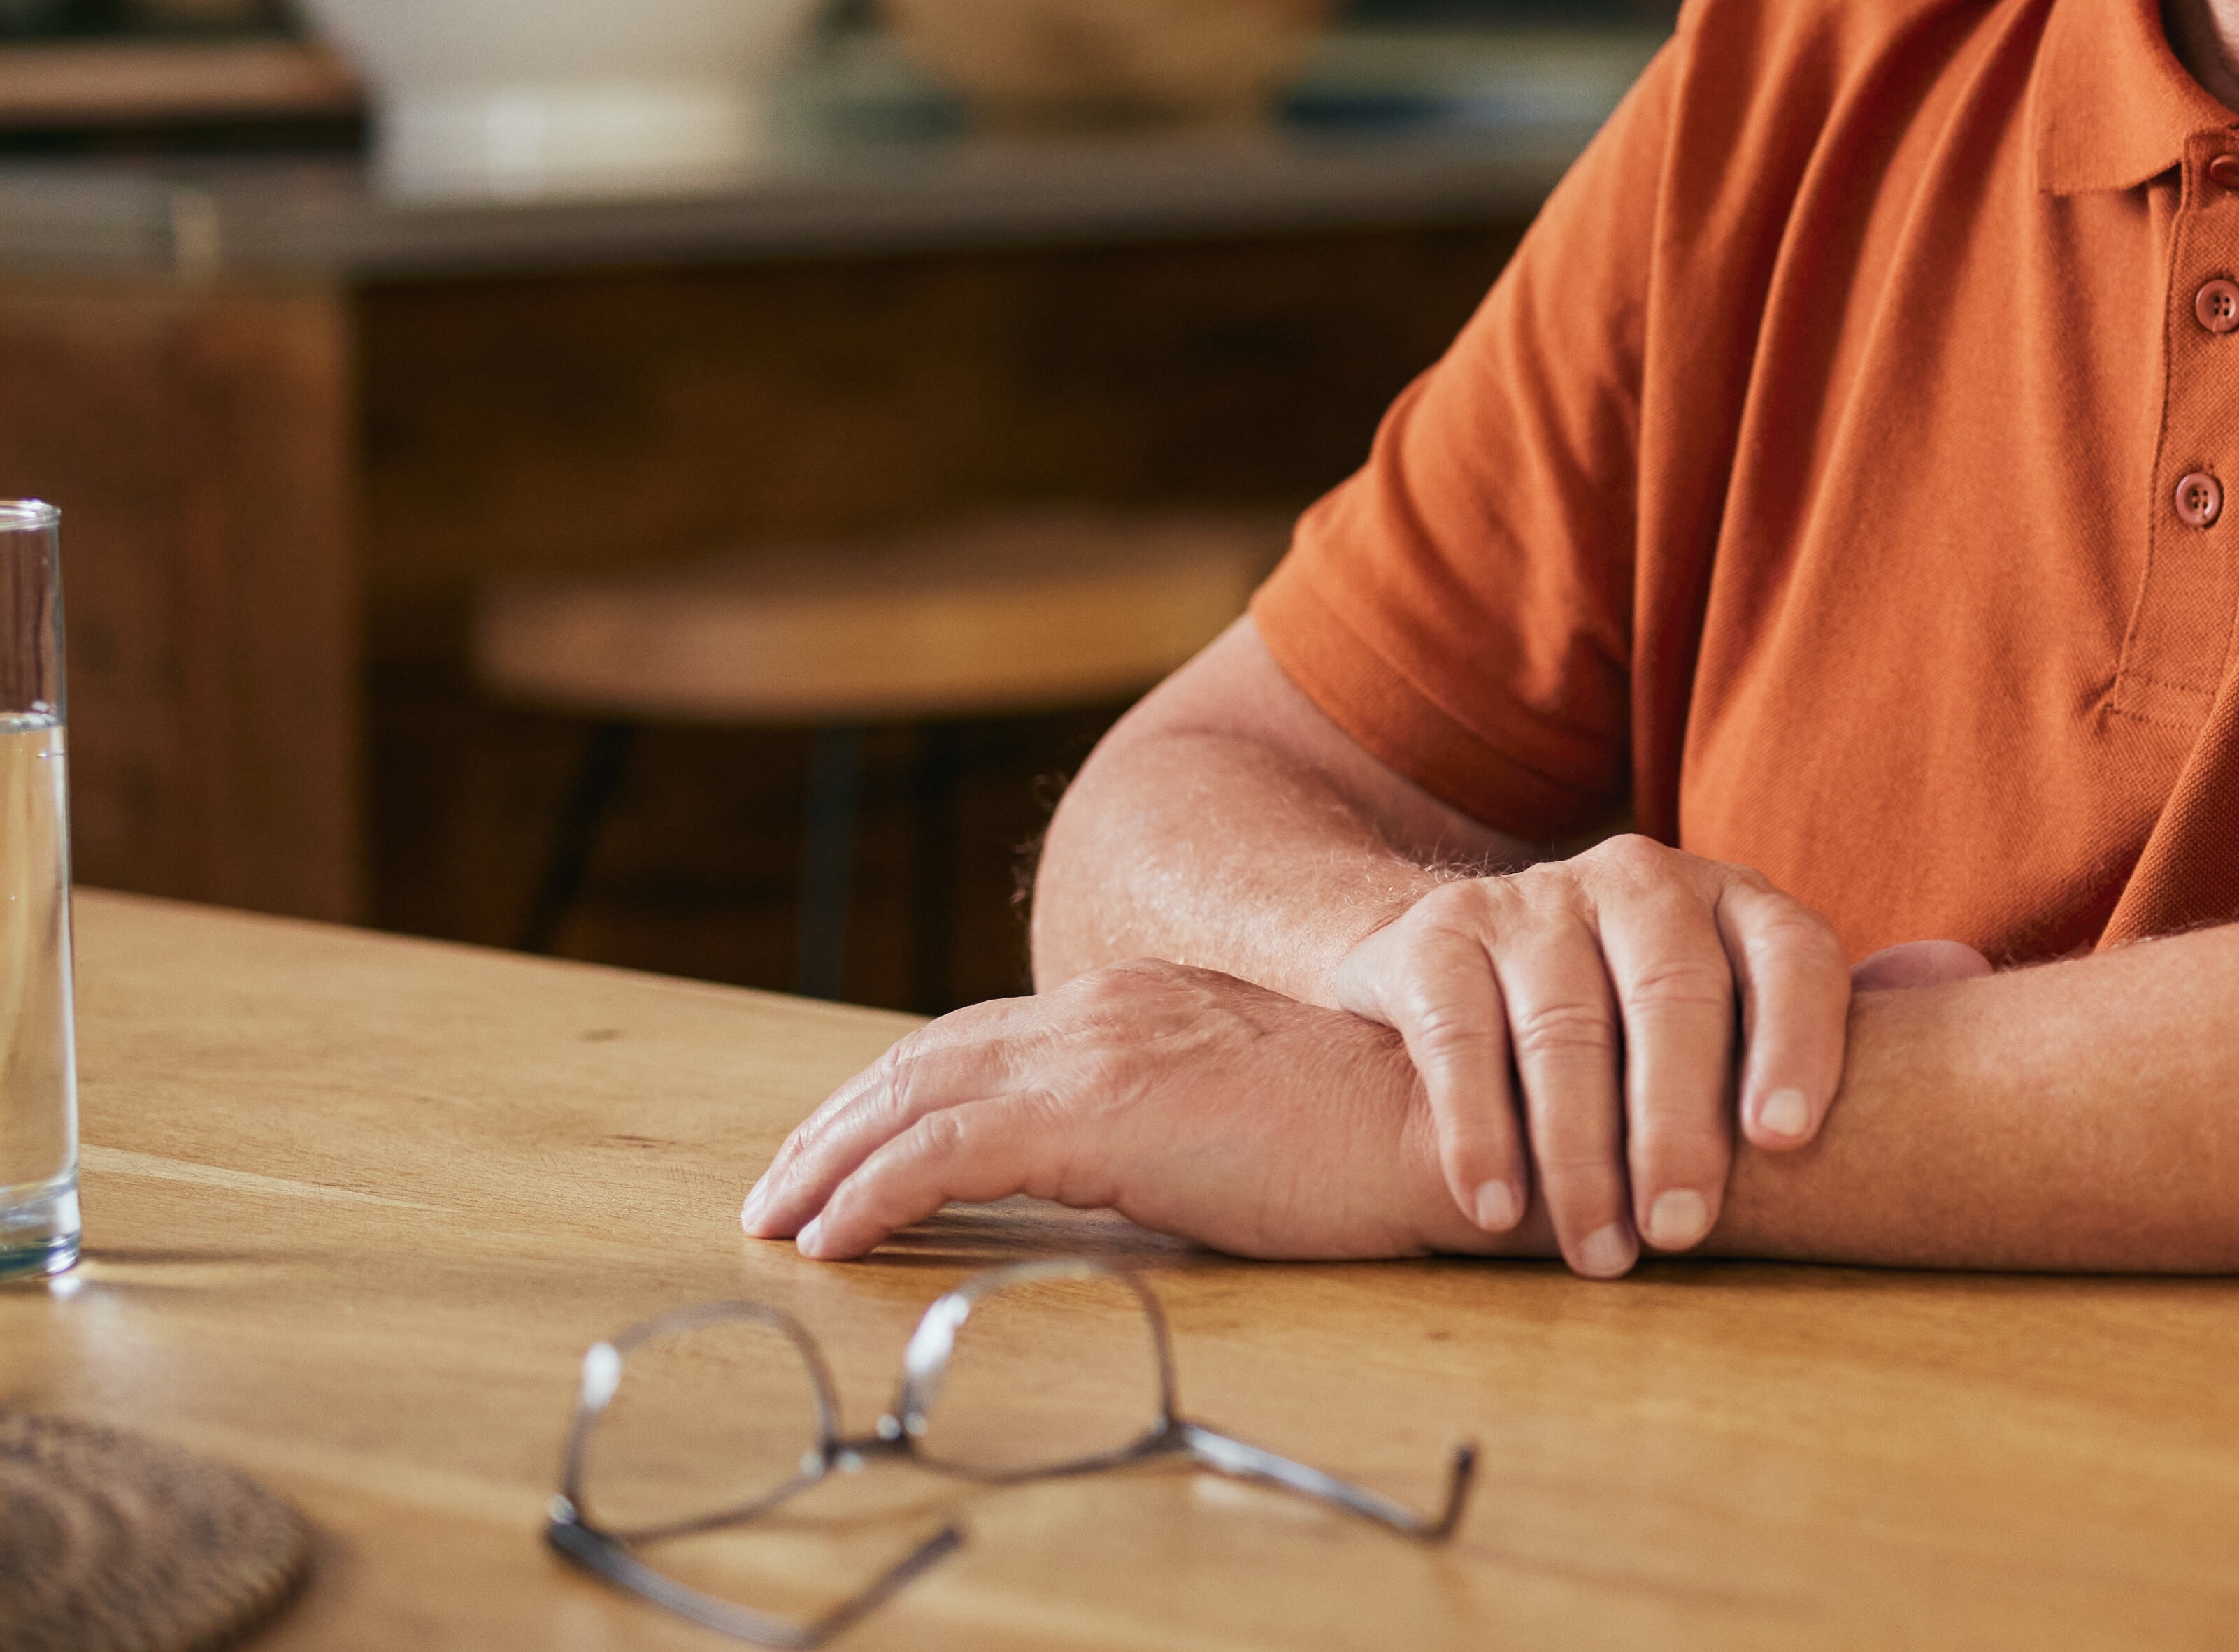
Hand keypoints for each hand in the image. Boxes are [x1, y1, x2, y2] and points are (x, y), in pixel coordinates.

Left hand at [742, 963, 1489, 1263]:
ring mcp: (1099, 1053)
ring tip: (779, 1218)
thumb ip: (1177, 1119)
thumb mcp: (1255, 1113)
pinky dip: (870, 1192)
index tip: (846, 1149)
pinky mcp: (1099, 1115)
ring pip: (913, 1096)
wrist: (1456, 1124)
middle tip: (777, 1187)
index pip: (983, 1042)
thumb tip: (1122, 1172)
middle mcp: (1107, 1009)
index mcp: (1144, 1004)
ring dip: (828, 1159)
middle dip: (837, 1122)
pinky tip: (832, 1238)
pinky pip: (943, 1153)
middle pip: (926, 1058)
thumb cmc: (1384, 1139)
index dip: (900, 1093)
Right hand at [1318, 834, 1854, 1277]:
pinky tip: (1499, 1207)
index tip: (1789, 1139)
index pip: (1794, 956)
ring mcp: (1533, 900)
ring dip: (1583, 1155)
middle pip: (1676, 999)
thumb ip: (1825, 1010)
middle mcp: (1641, 881)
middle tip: (1682, 1232)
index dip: (1799, 1042)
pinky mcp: (1436, 936)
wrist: (1452, 967)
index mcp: (1735, 899)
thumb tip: (1963, 973)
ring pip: (1566, 1028)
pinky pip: (1460, 1038)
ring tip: (1601, 1252)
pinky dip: (1481, 1131)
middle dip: (1680, 1126)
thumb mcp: (1729, 1003)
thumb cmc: (1628, 1011)